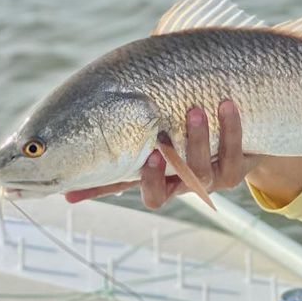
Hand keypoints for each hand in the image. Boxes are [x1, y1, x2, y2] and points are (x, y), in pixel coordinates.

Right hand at [64, 100, 258, 208]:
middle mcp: (191, 184)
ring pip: (212, 164)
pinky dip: (231, 127)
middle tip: (175, 122)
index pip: (155, 196)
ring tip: (196, 107)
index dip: (152, 180)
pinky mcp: (239, 165)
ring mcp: (217, 176)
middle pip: (188, 177)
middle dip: (184, 149)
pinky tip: (226, 104)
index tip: (149, 154)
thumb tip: (62, 194)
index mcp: (165, 185)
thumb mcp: (142, 161)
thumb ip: (108, 174)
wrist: (228, 146)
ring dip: (203, 137)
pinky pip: (237, 149)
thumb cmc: (173, 151)